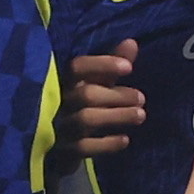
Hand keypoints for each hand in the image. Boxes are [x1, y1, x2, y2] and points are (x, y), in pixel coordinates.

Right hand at [62, 40, 149, 160]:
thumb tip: (132, 43)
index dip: (102, 64)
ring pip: (86, 119)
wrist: (52, 144)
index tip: (128, 68)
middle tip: (141, 98)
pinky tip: (125, 140)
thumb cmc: (78, 106)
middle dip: (117, 96)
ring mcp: (56, 126)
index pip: (77, 66)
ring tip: (141, 115)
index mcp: (62, 79)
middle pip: (86, 94)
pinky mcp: (60, 151)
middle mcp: (55, 101)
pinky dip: (107, 144)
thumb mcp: (92, 85)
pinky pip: (83, 147)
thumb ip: (109, 67)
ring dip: (117, 116)